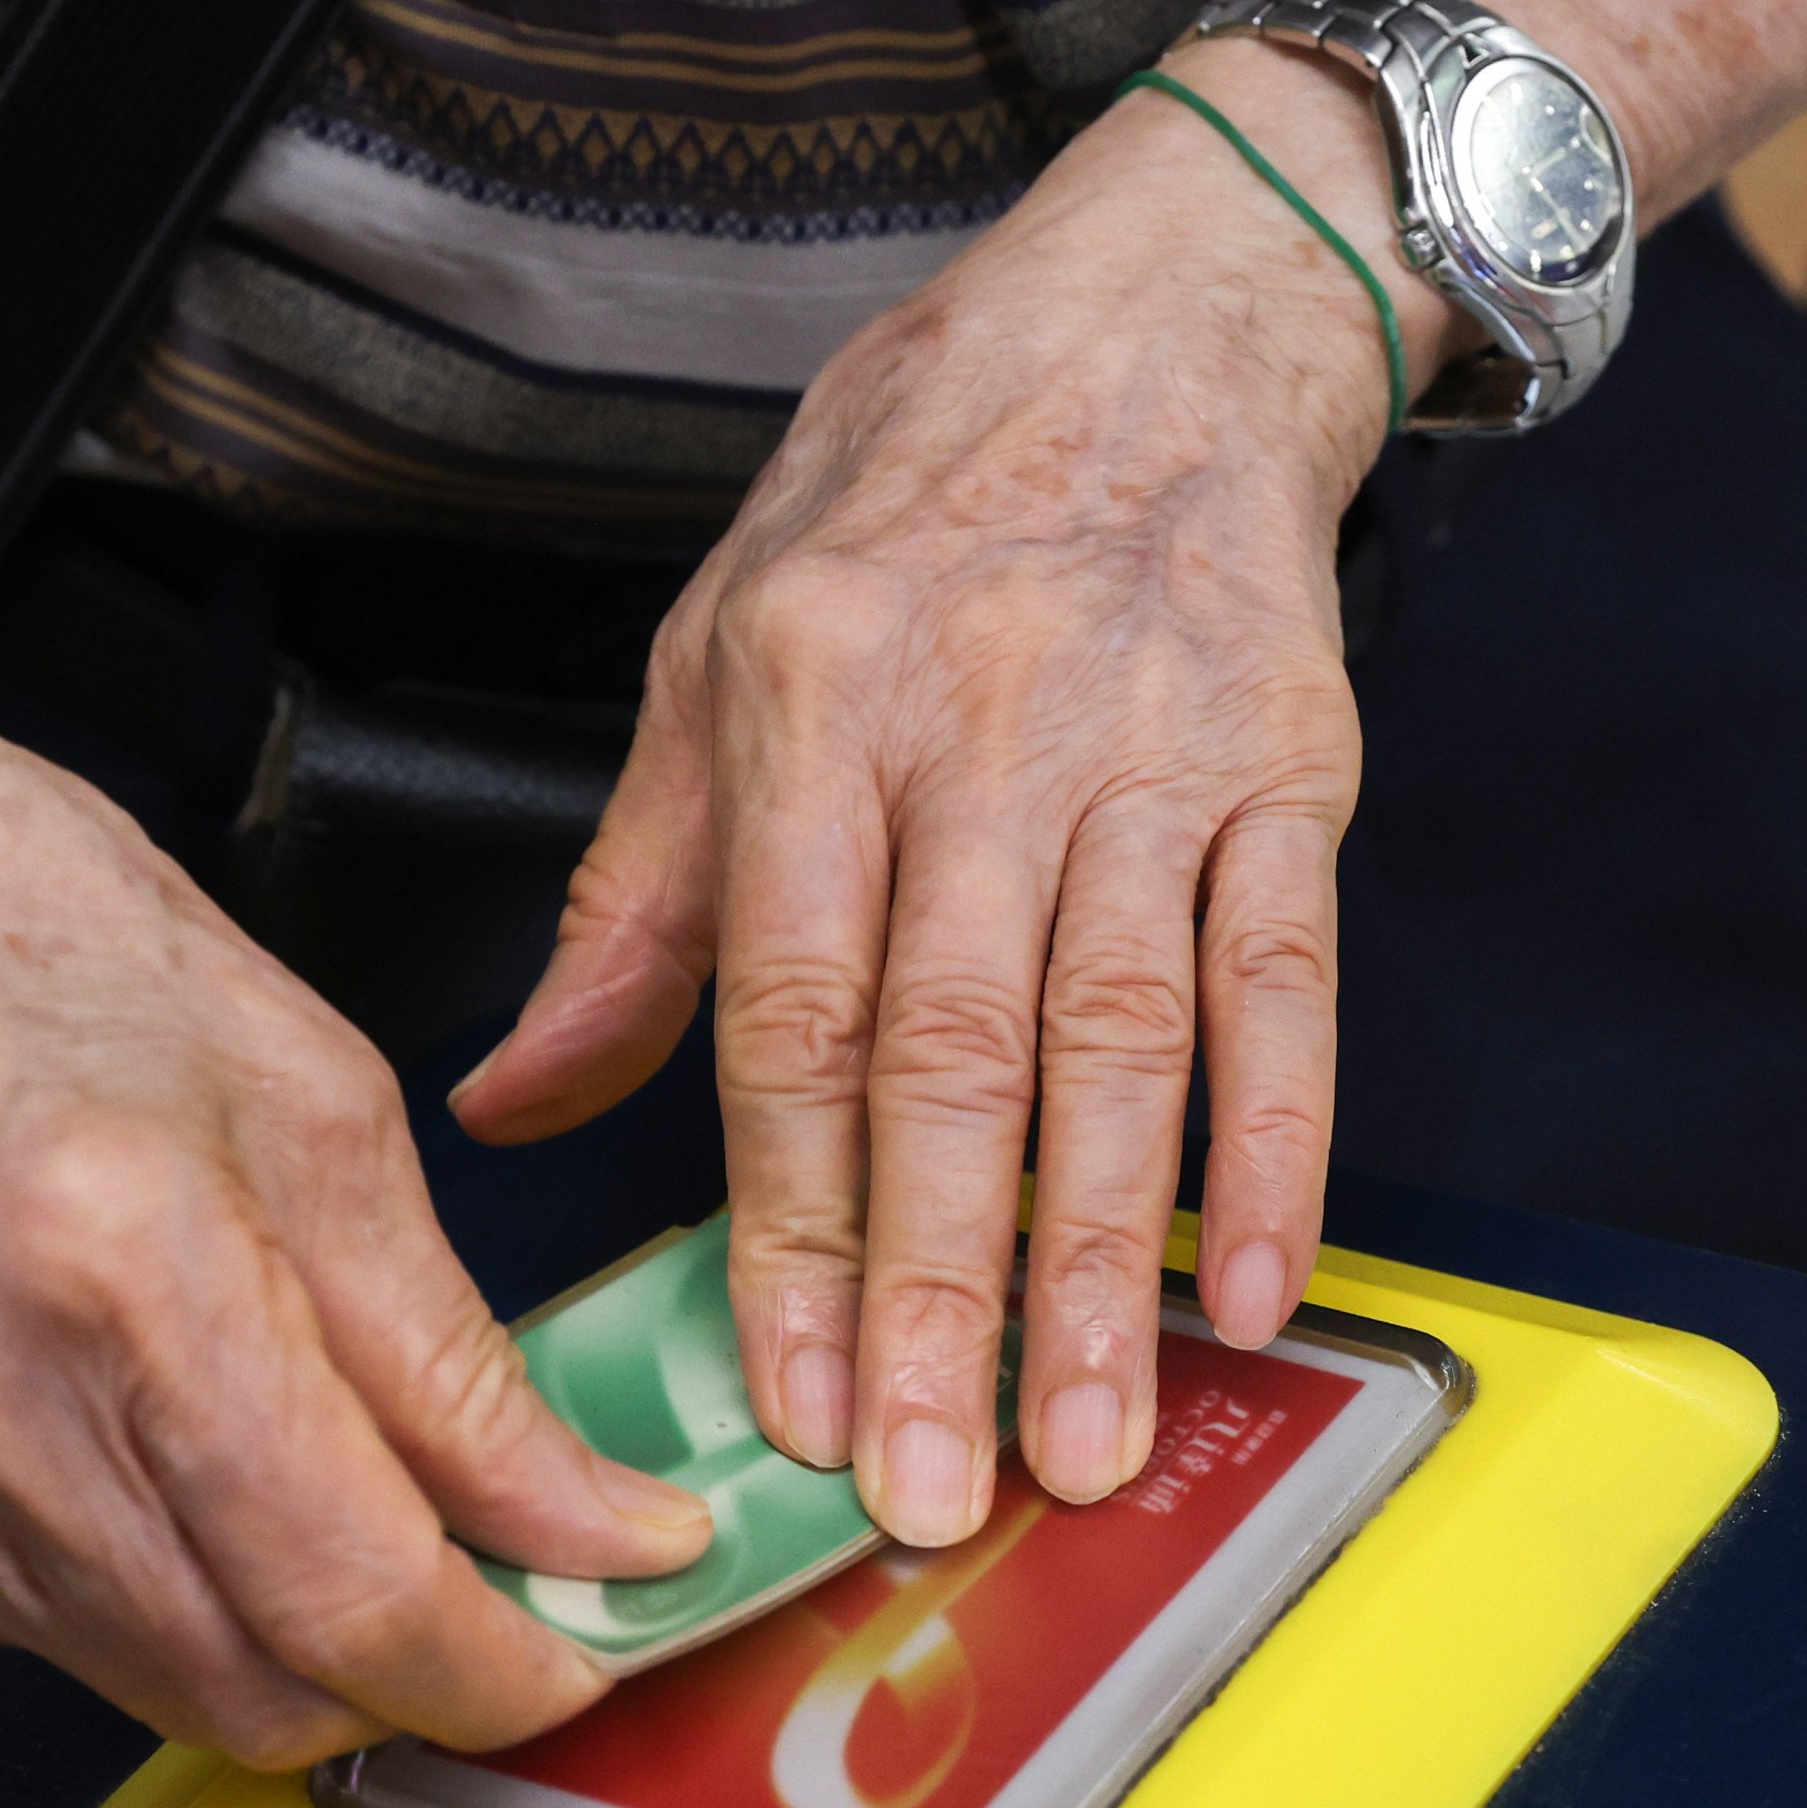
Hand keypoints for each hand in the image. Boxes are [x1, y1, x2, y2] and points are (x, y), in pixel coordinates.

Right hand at [0, 677, 711, 1766]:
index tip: (594, 1644)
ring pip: (161, 1683)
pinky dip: (156, 1588)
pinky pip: (45, 1630)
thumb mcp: (325, 1106)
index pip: (353, 1592)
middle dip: (417, 1677)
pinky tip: (162, 1457)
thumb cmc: (28, 939)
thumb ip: (457, 1360)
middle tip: (507, 1599)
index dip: (502, 1667)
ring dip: (288, 1639)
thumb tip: (592, 1531)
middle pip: (263, 1690)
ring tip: (341, 1504)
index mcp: (132, 1272)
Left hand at [451, 39, 1455, 1546]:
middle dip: (940, 1297)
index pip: (789, 1015)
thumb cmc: (913, 492)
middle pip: (956, 1060)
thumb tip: (514, 1099)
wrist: (1154, 320)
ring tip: (1082, 1439)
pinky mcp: (1292, 768)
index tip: (793, 1401)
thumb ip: (636, 898)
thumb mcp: (718, 652)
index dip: (793, 1227)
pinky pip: (1287, 983)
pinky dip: (1278, 1146)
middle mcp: (983, 732)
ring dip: (1103, 1265)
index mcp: (813, 708)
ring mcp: (1151, 754)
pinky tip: (1255, 1290)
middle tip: (931, 1487)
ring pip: (1124, 1047)